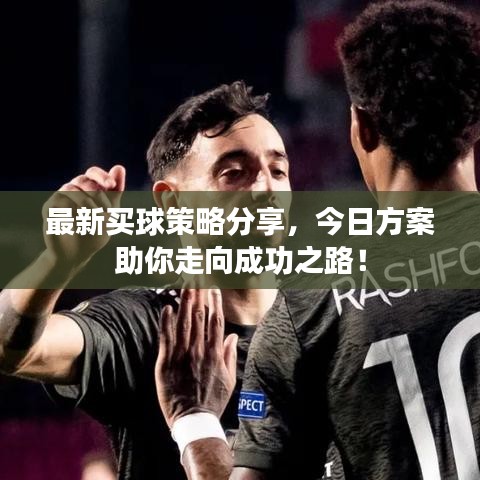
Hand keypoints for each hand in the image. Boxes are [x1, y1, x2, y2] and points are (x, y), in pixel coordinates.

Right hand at [42, 165, 125, 270]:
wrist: (77, 254)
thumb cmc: (96, 232)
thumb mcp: (111, 212)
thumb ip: (115, 191)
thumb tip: (119, 166)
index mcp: (89, 188)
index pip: (93, 173)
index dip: (102, 176)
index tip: (111, 185)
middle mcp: (73, 189)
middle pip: (83, 180)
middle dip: (97, 194)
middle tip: (106, 211)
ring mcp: (60, 197)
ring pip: (71, 188)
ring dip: (86, 203)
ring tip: (94, 219)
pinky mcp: (50, 207)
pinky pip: (60, 201)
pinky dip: (72, 212)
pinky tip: (77, 223)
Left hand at [155, 289, 237, 427]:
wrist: (193, 420)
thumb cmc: (212, 400)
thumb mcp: (230, 379)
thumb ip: (231, 355)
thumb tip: (234, 336)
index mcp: (215, 353)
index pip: (215, 321)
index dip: (214, 302)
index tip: (213, 287)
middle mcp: (199, 351)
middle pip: (199, 317)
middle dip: (199, 295)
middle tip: (197, 277)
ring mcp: (182, 356)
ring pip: (183, 323)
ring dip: (184, 302)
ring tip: (185, 284)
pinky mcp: (166, 363)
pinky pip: (166, 338)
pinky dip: (166, 322)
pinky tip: (167, 306)